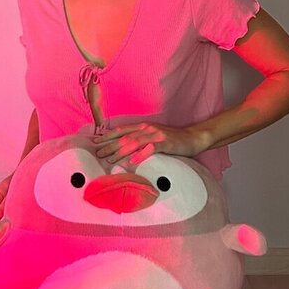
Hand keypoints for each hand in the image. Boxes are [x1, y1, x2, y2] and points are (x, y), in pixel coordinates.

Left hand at [92, 122, 207, 165]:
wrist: (193, 138)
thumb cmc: (172, 140)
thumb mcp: (153, 138)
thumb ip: (140, 141)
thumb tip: (124, 151)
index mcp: (143, 127)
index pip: (121, 130)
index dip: (107, 136)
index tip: (95, 142)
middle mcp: (147, 128)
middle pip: (124, 137)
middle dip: (110, 145)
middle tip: (98, 154)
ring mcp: (156, 135)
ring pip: (134, 142)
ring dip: (121, 151)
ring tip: (110, 159)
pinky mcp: (165, 143)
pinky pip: (150, 149)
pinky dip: (141, 154)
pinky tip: (133, 161)